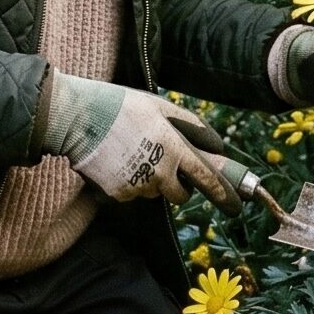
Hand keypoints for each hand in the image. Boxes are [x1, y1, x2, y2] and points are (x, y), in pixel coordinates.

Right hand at [44, 74, 238, 208]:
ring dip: (152, 180)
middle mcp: (160, 172)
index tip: (235, 206)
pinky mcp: (118, 194)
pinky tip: (119, 161)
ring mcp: (138, 186)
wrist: (79, 118)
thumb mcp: (161, 107)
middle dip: (179, 185)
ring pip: (155, 192)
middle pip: (181, 194)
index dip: (224, 194)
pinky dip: (131, 182)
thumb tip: (216, 145)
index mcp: (174, 149)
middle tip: (165, 164)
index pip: (207, 179)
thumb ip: (192, 126)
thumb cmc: (123, 107)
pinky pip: (133, 193)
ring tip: (133, 153)